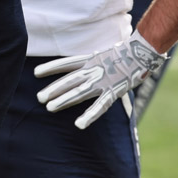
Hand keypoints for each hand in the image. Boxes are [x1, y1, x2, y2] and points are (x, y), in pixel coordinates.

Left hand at [35, 30, 166, 129]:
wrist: (142, 52)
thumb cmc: (125, 55)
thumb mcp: (104, 55)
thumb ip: (93, 62)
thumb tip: (85, 66)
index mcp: (89, 60)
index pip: (65, 64)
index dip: (50, 68)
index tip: (35, 73)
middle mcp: (92, 70)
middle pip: (68, 81)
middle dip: (53, 89)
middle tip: (39, 98)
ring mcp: (102, 81)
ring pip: (78, 93)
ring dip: (63, 101)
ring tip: (49, 108)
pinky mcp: (113, 92)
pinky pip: (99, 106)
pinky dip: (89, 116)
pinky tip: (79, 124)